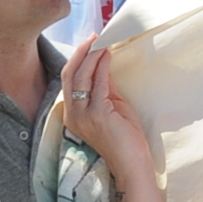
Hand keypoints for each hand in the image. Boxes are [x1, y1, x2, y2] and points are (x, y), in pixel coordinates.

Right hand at [58, 38, 157, 181]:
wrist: (133, 165)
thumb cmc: (125, 139)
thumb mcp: (113, 107)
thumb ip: (105, 87)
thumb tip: (104, 64)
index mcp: (73, 114)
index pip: (69, 80)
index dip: (78, 59)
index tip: (90, 43)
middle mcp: (73, 115)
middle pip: (70, 75)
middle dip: (82, 53)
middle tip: (94, 36)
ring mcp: (83, 115)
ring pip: (80, 77)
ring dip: (92, 56)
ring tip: (102, 41)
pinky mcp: (97, 115)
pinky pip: (98, 84)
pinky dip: (102, 66)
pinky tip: (108, 55)